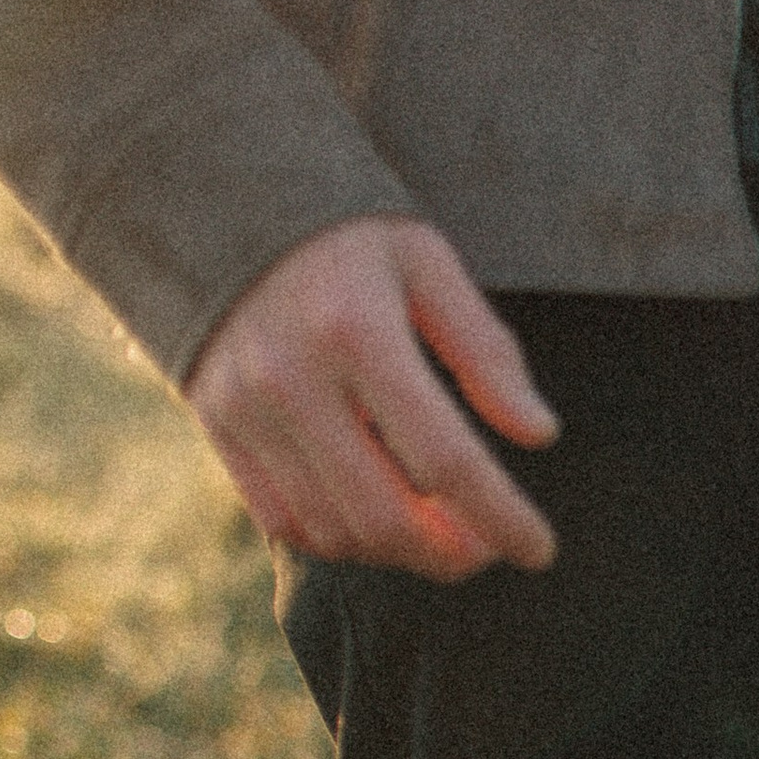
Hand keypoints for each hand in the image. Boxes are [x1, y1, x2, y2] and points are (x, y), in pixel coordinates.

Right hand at [186, 216, 559, 579]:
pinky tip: (381, 524)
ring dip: (401, 554)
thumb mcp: (428, 262)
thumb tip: (539, 434)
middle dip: (453, 554)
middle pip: (386, 516)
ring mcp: (247, 410)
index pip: (445, 459)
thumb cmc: (347, 236)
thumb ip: (484, 349)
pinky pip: (284, 521)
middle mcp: (293, 380)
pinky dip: (342, 542)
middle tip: (489, 548)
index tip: (540, 550)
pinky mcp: (218, 427)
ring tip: (443, 534)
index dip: (501, 517)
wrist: (222, 204)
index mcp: (358, 332)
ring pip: (336, 531)